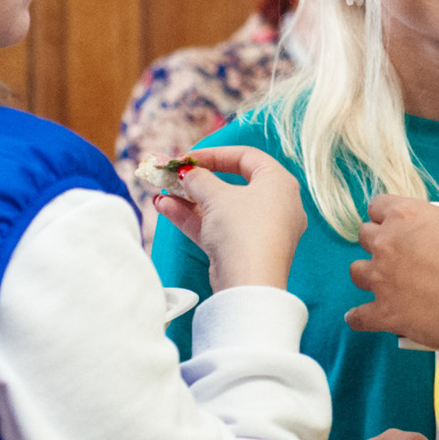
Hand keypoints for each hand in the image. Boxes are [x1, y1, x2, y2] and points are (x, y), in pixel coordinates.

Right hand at [154, 146, 307, 290]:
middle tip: (172, 175)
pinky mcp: (246, 251)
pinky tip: (165, 208)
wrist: (249, 285)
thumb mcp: (216, 197)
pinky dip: (194, 218)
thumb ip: (199, 179)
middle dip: (196, 180)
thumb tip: (188, 173)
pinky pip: (219, 228)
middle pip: (231, 184)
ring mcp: (262, 230)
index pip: (246, 157)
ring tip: (160, 193)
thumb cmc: (243, 230)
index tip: (187, 158)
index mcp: (279, 183)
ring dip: (189, 200)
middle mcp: (276, 205)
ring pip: (221, 208)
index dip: (213, 154)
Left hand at [345, 198, 438, 347]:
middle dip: (378, 241)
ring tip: (383, 280)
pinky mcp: (384, 313)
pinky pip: (358, 316)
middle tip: (398, 250)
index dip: (388, 212)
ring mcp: (382, 280)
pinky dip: (359, 317)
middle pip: (365, 235)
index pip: (380, 204)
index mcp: (408, 216)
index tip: (399, 220)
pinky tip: (360, 318)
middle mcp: (387, 244)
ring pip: (356, 272)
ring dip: (368, 274)